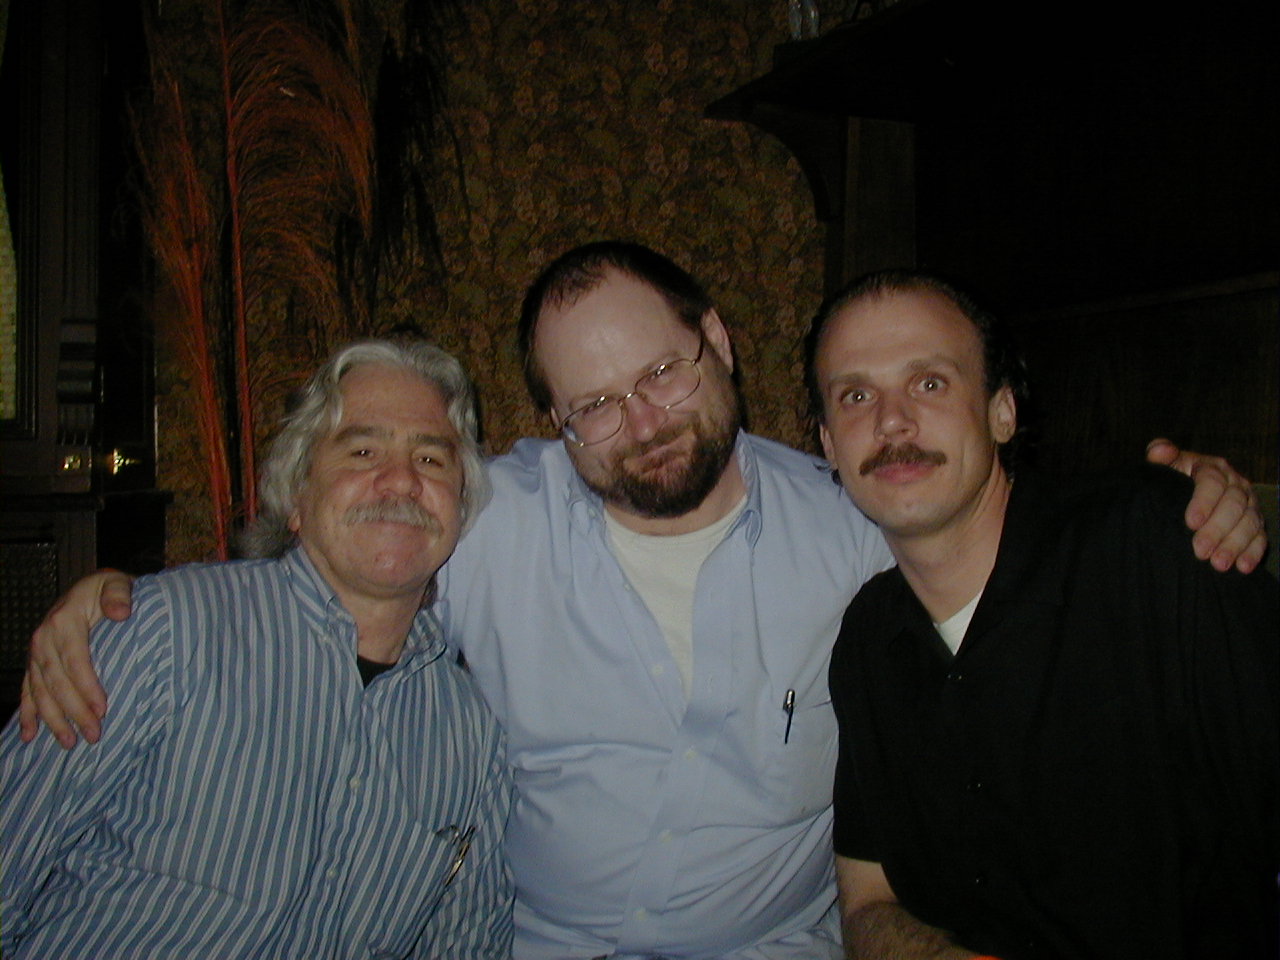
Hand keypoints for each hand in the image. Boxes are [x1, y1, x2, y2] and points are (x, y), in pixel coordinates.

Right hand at [19, 569, 134, 747]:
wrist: (91, 588)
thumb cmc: (108, 590)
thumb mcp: (116, 584)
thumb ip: (118, 595)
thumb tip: (120, 613)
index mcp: (64, 620)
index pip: (75, 660)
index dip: (86, 686)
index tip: (102, 709)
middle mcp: (43, 638)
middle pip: (57, 681)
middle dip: (74, 711)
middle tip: (93, 735)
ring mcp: (36, 651)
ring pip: (40, 691)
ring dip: (53, 719)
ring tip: (69, 742)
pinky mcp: (34, 662)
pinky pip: (27, 690)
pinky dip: (27, 713)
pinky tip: (29, 735)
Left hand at [1145, 438, 1265, 573]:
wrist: (1181, 495)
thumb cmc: (1170, 481)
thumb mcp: (1163, 467)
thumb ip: (1158, 456)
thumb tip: (1159, 450)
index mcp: (1212, 467)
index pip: (1213, 482)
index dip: (1203, 502)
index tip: (1190, 523)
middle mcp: (1236, 483)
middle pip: (1234, 504)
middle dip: (1217, 529)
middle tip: (1200, 551)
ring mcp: (1249, 504)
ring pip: (1249, 522)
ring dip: (1235, 545)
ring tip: (1218, 564)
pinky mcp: (1255, 523)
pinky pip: (1260, 537)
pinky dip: (1253, 552)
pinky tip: (1243, 567)